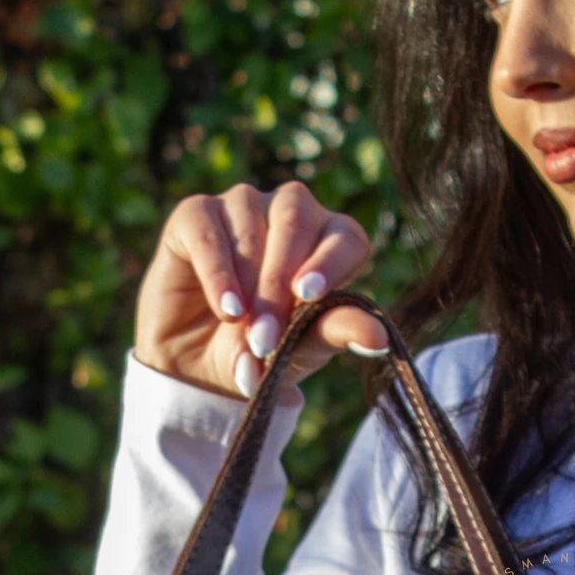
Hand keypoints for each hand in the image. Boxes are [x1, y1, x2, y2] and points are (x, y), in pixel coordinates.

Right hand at [134, 182, 387, 402]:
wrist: (199, 369)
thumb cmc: (262, 352)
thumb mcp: (301, 349)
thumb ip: (336, 333)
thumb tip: (379, 337)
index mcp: (329, 241)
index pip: (345, 236)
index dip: (329, 262)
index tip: (307, 296)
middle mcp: (290, 212)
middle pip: (294, 220)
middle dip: (279, 282)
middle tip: (267, 336)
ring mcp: (243, 206)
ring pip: (250, 221)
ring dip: (247, 283)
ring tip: (239, 330)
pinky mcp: (195, 214)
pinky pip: (208, 229)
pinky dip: (216, 270)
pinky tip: (224, 307)